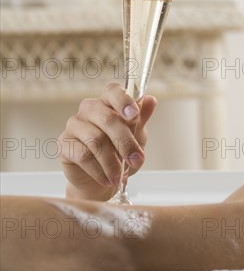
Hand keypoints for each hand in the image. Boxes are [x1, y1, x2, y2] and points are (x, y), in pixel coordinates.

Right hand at [58, 83, 156, 200]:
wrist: (104, 178)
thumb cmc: (120, 152)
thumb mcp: (137, 135)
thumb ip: (141, 118)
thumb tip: (151, 100)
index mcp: (108, 102)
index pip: (113, 91)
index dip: (123, 100)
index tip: (134, 115)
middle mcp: (89, 109)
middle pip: (108, 119)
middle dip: (126, 142)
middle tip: (136, 160)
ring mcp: (74, 125)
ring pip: (96, 140)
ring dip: (112, 162)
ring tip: (119, 176)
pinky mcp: (65, 144)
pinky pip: (83, 156)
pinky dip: (99, 170)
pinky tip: (107, 179)